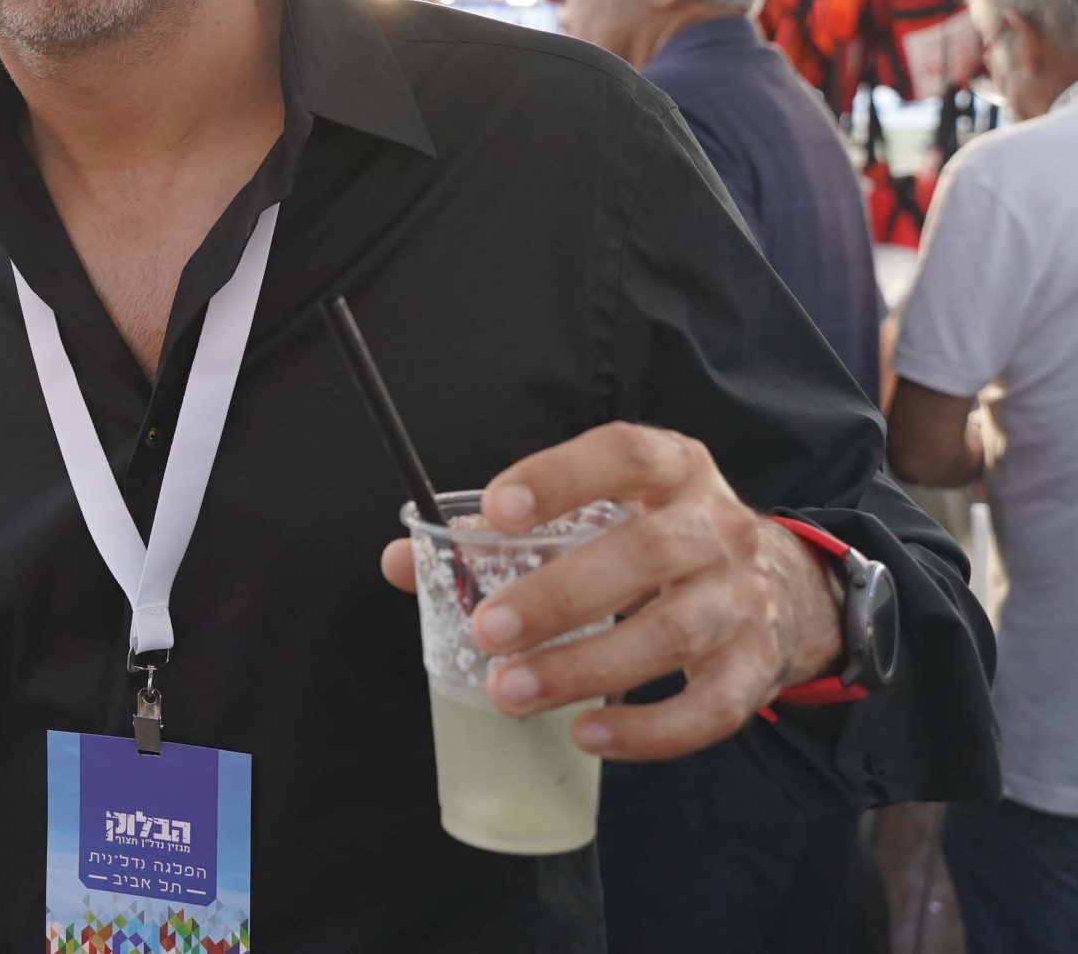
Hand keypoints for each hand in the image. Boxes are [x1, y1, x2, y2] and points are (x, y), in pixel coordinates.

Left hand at [378, 423, 845, 761]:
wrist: (785, 586)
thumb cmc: (656, 540)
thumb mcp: (598, 513)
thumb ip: (504, 535)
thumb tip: (404, 561)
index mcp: (672, 470)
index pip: (622, 454)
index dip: (559, 478)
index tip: (495, 511)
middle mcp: (716, 527)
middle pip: (646, 555)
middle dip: (559, 596)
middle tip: (486, 630)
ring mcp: (745, 599)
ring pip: (672, 635)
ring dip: (585, 668)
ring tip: (509, 692)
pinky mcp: (757, 667)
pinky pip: (709, 709)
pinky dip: (648, 731)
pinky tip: (587, 735)